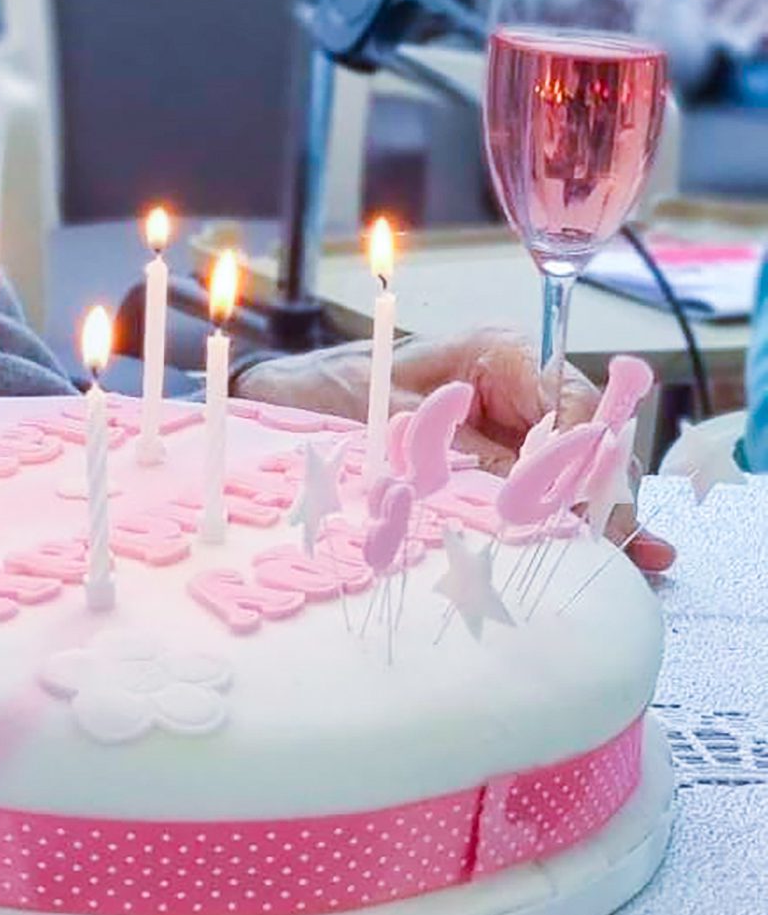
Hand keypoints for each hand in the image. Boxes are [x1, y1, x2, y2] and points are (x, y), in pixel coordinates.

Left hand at [238, 327, 674, 576]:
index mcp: (498, 355)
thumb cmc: (327, 395)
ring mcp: (510, 430)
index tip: (588, 505)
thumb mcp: (396, 425)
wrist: (275, 408)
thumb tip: (528, 494)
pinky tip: (611, 554)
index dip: (586, 455)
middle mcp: (515, 390)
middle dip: (603, 491)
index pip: (571, 401)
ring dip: (596, 513)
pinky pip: (542, 494)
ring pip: (572, 472)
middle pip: (584, 441)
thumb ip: (464, 455)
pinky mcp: (495, 467)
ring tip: (638, 559)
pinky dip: (569, 523)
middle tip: (623, 545)